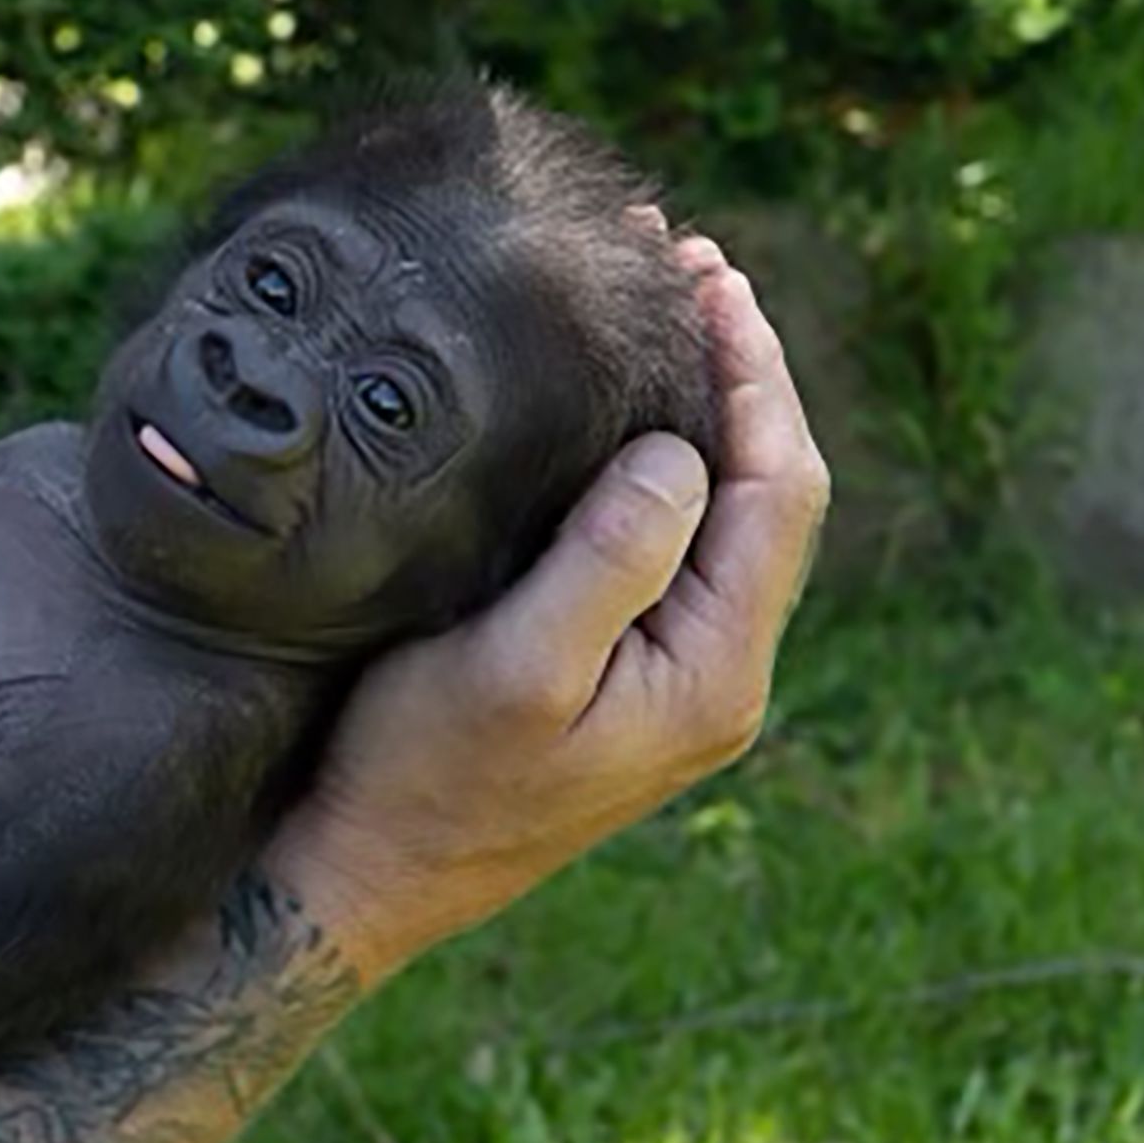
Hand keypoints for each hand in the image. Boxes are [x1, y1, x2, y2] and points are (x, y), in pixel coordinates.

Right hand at [260, 236, 828, 985]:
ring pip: (723, 514)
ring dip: (703, 407)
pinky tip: (618, 409)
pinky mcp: (624, 673)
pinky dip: (660, 457)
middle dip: (738, 371)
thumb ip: (611, 558)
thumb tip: (682, 450)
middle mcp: (717, 675)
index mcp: (715, 672)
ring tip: (664, 307)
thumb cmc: (421, 777)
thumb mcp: (514, 666)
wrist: (364, 880)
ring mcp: (673, 677)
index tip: (709, 278)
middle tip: (688, 262)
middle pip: (767, 493)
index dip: (756, 375)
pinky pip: (675, 543)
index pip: (779, 491)